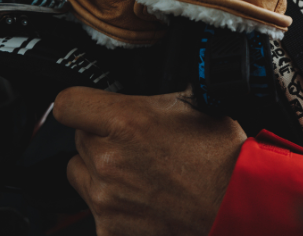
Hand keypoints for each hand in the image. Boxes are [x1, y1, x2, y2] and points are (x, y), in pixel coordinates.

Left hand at [53, 87, 246, 235]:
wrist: (235, 204)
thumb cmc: (218, 156)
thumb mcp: (188, 102)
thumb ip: (152, 95)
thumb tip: (145, 81)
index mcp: (125, 121)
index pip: (67, 104)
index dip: (79, 102)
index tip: (87, 107)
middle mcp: (108, 160)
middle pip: (78, 140)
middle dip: (100, 138)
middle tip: (133, 143)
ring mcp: (106, 199)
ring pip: (80, 174)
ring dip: (99, 171)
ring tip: (136, 173)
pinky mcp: (109, 231)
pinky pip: (95, 210)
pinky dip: (112, 205)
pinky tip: (141, 200)